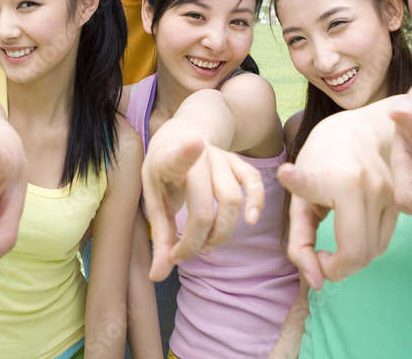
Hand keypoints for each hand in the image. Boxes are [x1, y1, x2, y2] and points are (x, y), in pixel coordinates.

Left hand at [142, 133, 263, 281]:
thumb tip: (157, 276)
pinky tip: (251, 221)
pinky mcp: (238, 161)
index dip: (186, 152)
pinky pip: (254, 182)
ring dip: (221, 233)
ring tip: (205, 243)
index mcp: (167, 161)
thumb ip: (159, 238)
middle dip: (197, 240)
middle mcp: (197, 156)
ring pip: (231, 201)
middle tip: (184, 253)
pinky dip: (257, 202)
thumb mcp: (154, 200)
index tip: (195, 143)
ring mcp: (220, 158)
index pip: (177, 157)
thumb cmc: (165, 175)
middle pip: (204, 207)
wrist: (181, 136)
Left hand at [277, 114, 397, 289]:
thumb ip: (299, 243)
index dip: (298, 182)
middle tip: (319, 259)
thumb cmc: (320, 167)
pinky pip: (383, 242)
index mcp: (333, 180)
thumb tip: (317, 283)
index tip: (286, 172)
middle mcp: (366, 185)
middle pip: (357, 253)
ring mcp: (388, 192)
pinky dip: (365, 249)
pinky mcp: (400, 200)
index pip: (314, 189)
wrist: (354, 134)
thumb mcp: (300, 200)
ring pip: (373, 252)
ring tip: (333, 246)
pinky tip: (350, 234)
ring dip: (351, 260)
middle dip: (336, 269)